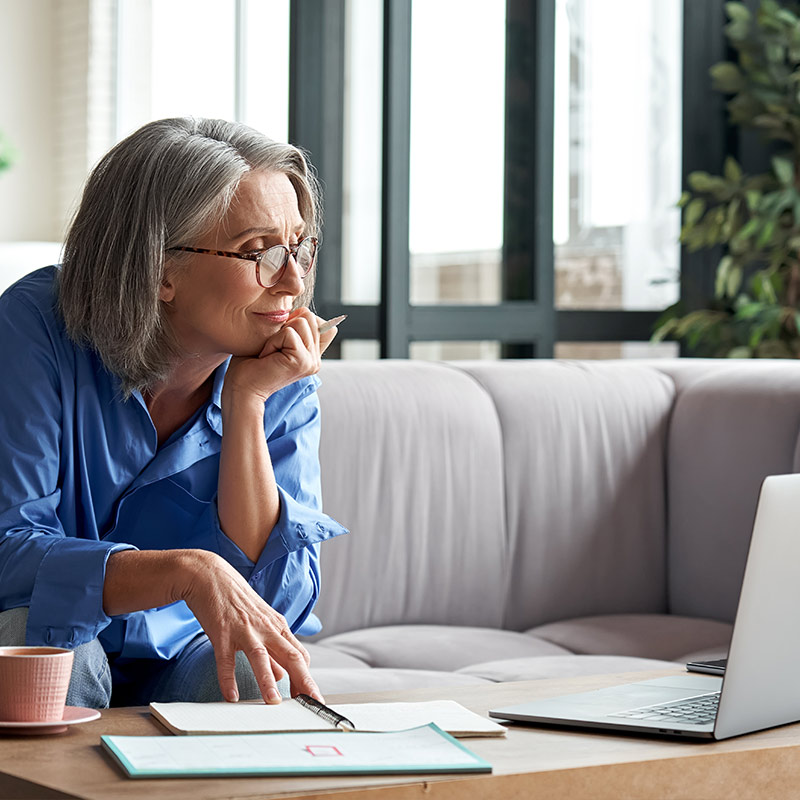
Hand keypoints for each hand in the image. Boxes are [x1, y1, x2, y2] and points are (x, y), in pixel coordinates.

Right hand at [180, 550, 323, 703]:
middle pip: (290, 655)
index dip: (307, 677)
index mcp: (277, 626)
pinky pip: (226, 659)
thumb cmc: (237, 601)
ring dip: (268, 680)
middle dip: (303, 680)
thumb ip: (272, 650)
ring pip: (260, 656)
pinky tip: (231, 696)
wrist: (210, 575)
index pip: (300, 654)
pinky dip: (228, 679)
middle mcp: (265, 628)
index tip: (312, 698)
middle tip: (312, 702)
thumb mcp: (260, 623)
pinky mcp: (222, 632)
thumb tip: (282, 675)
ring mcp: (244, 629)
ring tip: (274, 702)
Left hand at [224, 308, 337, 401]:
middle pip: (309, 316)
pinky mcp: (302, 361)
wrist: (242, 389)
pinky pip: (289, 333)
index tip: (279, 343)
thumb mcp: (275, 340)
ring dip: (278, 334)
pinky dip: (273, 342)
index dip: (296, 322)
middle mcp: (315, 359)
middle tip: (272, 348)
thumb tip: (303, 311)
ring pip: (301, 321)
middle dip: (285, 326)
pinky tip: (267, 357)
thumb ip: (293, 328)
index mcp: (312, 355)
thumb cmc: (251, 364)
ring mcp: (311, 361)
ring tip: (270, 353)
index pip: (319, 322)